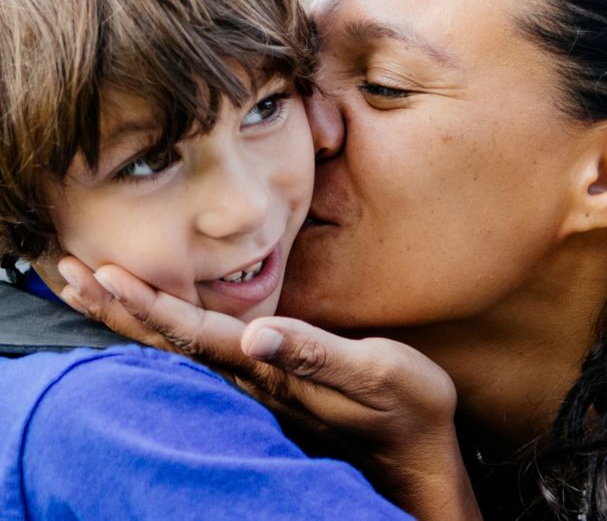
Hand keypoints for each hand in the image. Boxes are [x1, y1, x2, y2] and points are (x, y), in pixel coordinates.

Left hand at [59, 257, 481, 519]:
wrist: (417, 456)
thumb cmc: (405, 411)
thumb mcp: (377, 375)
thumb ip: (317, 356)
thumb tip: (259, 332)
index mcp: (270, 369)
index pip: (194, 333)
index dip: (147, 304)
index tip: (102, 274)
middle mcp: (252, 378)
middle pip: (167, 341)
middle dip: (116, 307)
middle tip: (66, 272)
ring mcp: (254, 385)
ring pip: (175, 348)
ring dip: (128, 318)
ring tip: (88, 289)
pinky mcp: (267, 383)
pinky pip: (198, 352)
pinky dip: (162, 329)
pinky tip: (148, 320)